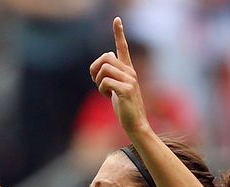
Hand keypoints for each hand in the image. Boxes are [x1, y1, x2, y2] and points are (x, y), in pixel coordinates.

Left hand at [90, 17, 147, 134]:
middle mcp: (130, 71)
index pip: (123, 47)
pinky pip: (105, 82)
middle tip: (96, 82)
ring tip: (104, 91)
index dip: (119, 32)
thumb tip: (108, 57)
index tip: (116, 19)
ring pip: (104, 69)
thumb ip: (112, 72)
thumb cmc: (124, 106)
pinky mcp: (126, 90)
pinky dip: (101, 89)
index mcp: (127, 69)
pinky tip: (107, 96)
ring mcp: (129, 80)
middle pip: (105, 57)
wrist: (135, 123)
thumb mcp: (116, 86)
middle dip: (94, 69)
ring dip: (97, 81)